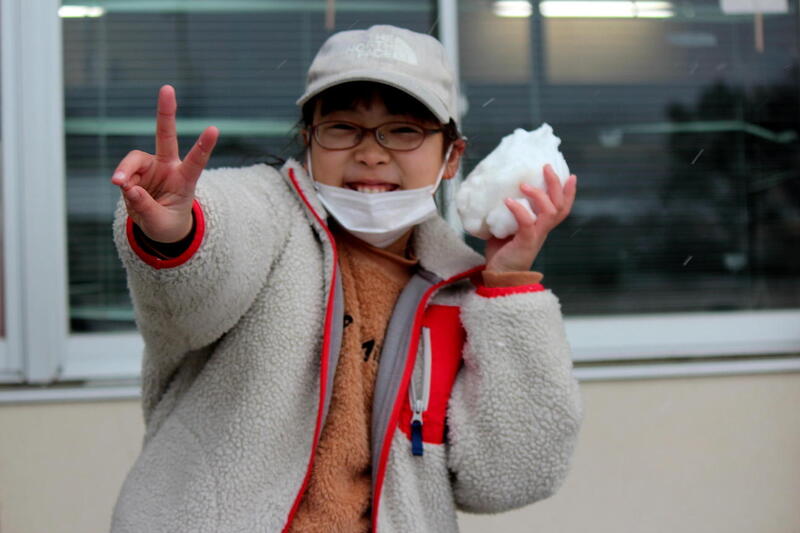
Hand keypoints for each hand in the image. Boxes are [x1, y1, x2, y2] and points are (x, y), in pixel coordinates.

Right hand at [110, 85, 218, 242]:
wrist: (158, 225)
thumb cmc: (167, 224)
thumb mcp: (160, 224)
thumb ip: (145, 208)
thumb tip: (128, 188)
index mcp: (185, 180)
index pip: (196, 162)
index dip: (204, 146)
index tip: (214, 129)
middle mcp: (169, 167)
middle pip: (166, 135)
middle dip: (166, 112)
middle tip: (167, 88)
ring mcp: (151, 166)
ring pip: (133, 160)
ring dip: (125, 171)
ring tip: (119, 184)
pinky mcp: (135, 170)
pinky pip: (123, 173)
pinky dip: (122, 182)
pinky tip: (124, 191)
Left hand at [484, 164, 576, 272]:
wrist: (498, 276)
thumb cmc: (503, 252)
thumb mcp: (508, 228)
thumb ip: (509, 213)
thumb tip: (499, 191)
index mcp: (542, 226)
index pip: (562, 208)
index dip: (569, 192)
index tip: (570, 174)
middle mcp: (543, 230)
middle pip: (560, 206)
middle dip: (556, 184)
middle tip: (546, 167)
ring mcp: (536, 236)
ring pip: (550, 213)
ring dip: (539, 195)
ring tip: (523, 184)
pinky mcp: (525, 243)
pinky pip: (527, 223)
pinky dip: (519, 210)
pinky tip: (508, 201)